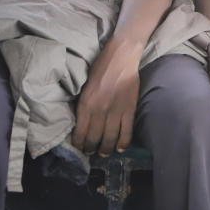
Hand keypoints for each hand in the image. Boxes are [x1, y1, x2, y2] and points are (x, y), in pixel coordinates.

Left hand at [72, 39, 140, 155]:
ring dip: (105, 150)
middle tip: (90, 153)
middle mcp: (99, 110)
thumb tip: (81, 122)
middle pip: (94, 139)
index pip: (80, 132)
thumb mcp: (84, 86)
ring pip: (109, 139)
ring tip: (104, 153)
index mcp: (85, 104)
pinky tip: (119, 148)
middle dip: (91, 149)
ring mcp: (116, 111)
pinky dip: (123, 143)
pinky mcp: (129, 110)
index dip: (79, 144)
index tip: (79, 148)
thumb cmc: (100, 68)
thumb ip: (83, 104)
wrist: (121, 57)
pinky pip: (126, 132)